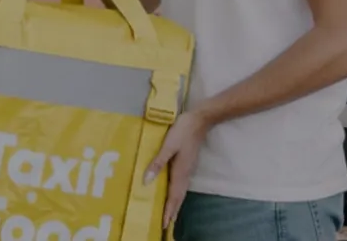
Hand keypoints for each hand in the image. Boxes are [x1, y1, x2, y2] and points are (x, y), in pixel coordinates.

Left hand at [143, 110, 209, 228]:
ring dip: (175, 204)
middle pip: (178, 198)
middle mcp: (185, 174)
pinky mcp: (188, 165)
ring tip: (170, 214)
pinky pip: (182, 185)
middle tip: (166, 225)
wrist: (199, 120)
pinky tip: (174, 194)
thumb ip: (157, 163)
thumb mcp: (167, 146)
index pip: (173, 197)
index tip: (165, 224)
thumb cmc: (182, 131)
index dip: (169, 211)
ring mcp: (188, 170)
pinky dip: (177, 194)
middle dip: (172, 212)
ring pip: (181, 192)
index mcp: (180, 172)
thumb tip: (146, 181)